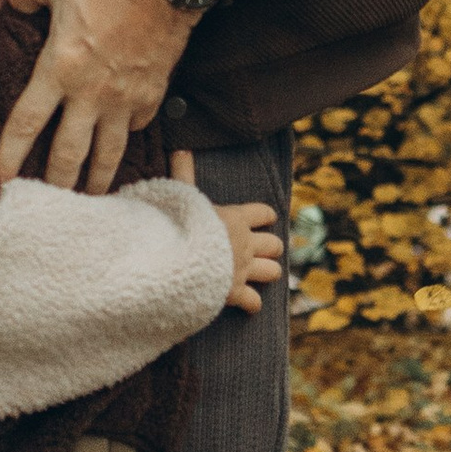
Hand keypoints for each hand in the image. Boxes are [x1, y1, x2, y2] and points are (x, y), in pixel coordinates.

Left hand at [0, 0, 193, 192]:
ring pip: (106, 155)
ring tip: (87, 200)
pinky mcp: (151, 96)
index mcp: (60, 68)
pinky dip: (124, 137)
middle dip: (54, 186)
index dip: (9, 156)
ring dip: (94, 181)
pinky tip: (117, 145)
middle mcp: (90, 94)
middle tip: (44, 206)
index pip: (27, 123)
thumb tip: (12, 1)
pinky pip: (134, 127)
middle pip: (67, 155)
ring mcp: (124, 99)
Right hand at [174, 151, 285, 313]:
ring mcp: (243, 270)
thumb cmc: (178, 225)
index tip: (263, 218)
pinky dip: (251, 304)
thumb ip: (183, 174)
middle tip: (260, 249)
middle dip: (270, 247)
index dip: (265, 215)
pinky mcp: (235, 293)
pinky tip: (245, 303)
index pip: (264, 213)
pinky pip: (254, 302)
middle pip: (274, 245)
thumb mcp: (182, 196)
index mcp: (236, 218)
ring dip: (266, 273)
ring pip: (272, 272)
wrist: (175, 261)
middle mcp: (246, 244)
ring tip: (257, 273)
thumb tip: (180, 148)